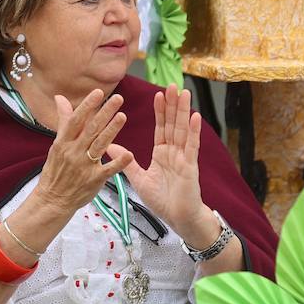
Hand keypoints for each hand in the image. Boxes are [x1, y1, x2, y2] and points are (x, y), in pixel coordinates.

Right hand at [34, 90, 130, 213]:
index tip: (98, 93)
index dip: (87, 106)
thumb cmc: (55, 171)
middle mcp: (74, 152)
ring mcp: (84, 166)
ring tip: (123, 116)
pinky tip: (129, 154)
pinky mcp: (94, 179)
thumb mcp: (56, 145)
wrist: (52, 200)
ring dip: (112, 130)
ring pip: (100, 145)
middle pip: (91, 129)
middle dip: (105, 113)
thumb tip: (60, 98)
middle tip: (118, 98)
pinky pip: (109, 169)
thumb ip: (64, 121)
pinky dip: (119, 162)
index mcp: (63, 143)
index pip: (76, 120)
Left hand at [114, 85, 205, 236]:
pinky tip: (195, 116)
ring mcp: (184, 158)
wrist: (178, 218)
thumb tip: (109, 145)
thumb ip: (126, 161)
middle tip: (172, 85)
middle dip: (172, 105)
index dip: (161, 111)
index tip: (158, 95)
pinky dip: (194, 131)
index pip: (162, 128)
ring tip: (183, 93)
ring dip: (183, 111)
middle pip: (173, 124)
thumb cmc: (162, 200)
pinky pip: (192, 146)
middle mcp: (174, 152)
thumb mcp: (139, 179)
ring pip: (183, 130)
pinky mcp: (190, 166)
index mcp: (163, 154)